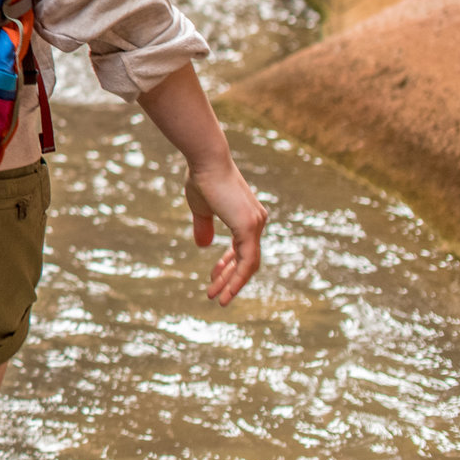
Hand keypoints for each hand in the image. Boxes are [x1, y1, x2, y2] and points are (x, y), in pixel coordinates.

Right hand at [184, 158, 266, 304]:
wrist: (206, 160)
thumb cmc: (202, 178)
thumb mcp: (201, 208)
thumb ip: (204, 227)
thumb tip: (203, 245)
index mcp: (248, 217)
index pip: (243, 249)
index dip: (227, 264)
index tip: (213, 275)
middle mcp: (257, 221)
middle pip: (247, 260)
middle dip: (229, 279)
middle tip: (215, 294)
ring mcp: (255, 225)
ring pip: (248, 265)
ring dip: (232, 284)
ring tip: (218, 299)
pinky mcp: (249, 227)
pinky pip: (246, 262)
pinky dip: (236, 278)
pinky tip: (225, 289)